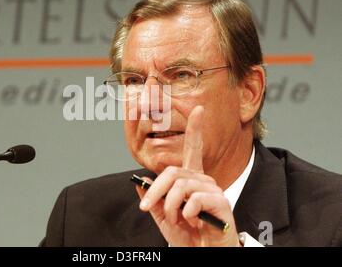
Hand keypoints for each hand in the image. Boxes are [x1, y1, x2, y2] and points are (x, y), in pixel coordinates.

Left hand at [136, 105, 239, 246]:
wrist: (202, 252)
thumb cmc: (187, 235)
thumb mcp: (164, 217)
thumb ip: (153, 199)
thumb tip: (138, 182)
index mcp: (191, 180)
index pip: (193, 150)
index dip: (195, 129)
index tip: (199, 109)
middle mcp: (203, 180)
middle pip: (172, 172)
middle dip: (156, 191)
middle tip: (147, 208)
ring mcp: (213, 190)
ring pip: (181, 186)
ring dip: (171, 206)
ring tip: (176, 221)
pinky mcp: (221, 202)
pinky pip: (195, 199)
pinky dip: (187, 212)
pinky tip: (192, 222)